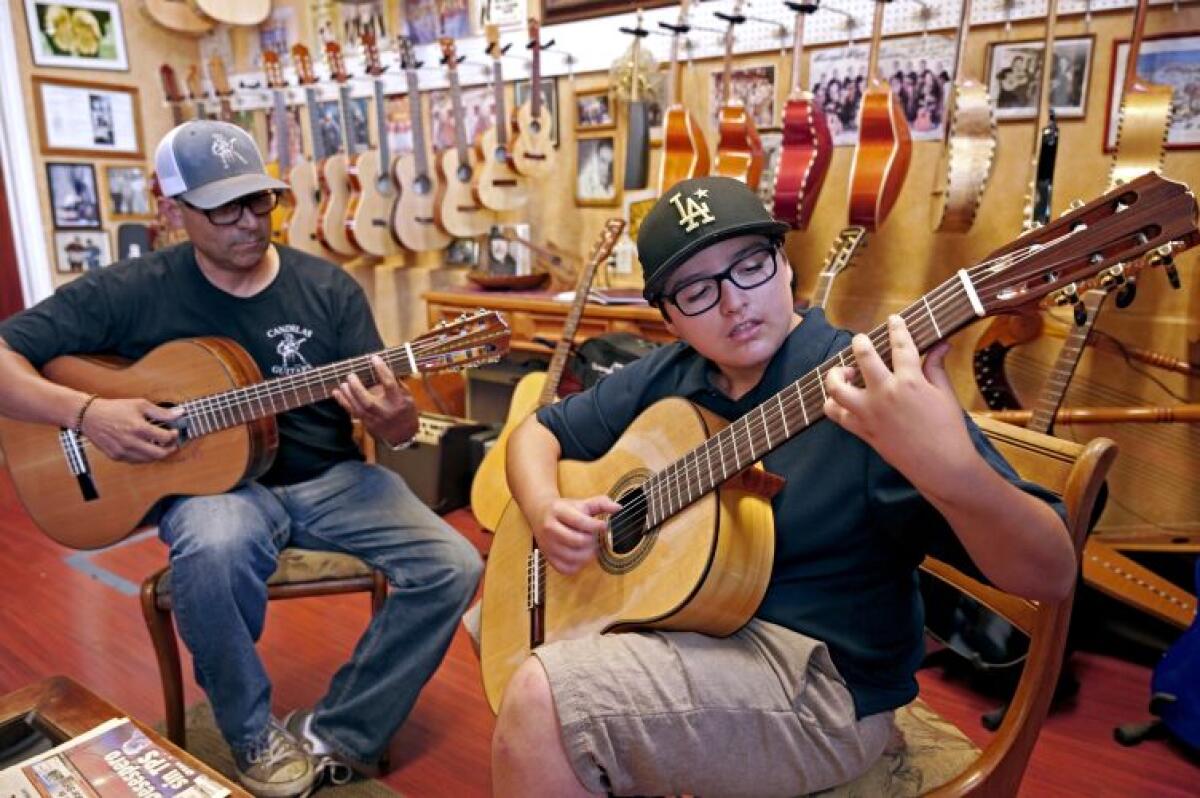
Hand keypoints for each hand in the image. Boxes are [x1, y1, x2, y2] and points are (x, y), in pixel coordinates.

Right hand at [81, 397, 181, 462]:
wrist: (90, 416)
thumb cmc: (114, 409)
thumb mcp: (140, 405)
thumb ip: (161, 412)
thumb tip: (179, 413)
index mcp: (138, 428)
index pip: (165, 438)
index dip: (174, 435)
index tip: (174, 432)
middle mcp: (131, 442)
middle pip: (160, 454)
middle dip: (170, 449)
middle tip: (172, 444)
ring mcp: (123, 451)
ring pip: (148, 460)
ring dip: (158, 454)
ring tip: (160, 445)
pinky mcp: (116, 456)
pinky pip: (136, 461)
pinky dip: (144, 456)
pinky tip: (146, 448)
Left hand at [332, 355, 416, 445]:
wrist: (403, 435)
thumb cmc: (406, 412)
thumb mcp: (408, 397)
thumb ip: (397, 384)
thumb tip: (384, 368)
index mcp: (399, 402)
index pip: (390, 384)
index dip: (382, 370)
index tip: (374, 358)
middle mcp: (386, 411)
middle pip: (369, 401)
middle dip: (357, 388)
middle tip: (351, 375)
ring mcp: (375, 419)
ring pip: (358, 408)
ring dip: (348, 394)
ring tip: (343, 383)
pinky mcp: (367, 423)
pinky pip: (352, 412)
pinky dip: (343, 402)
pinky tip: (336, 392)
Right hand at [532, 495, 621, 574]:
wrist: (539, 513)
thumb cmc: (564, 509)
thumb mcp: (581, 503)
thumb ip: (600, 504)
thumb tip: (618, 508)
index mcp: (558, 511)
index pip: (579, 521)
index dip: (596, 526)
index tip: (604, 526)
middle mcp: (549, 528)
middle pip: (578, 541)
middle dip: (592, 540)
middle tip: (594, 537)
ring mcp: (547, 544)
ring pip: (573, 557)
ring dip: (587, 554)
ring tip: (590, 546)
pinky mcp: (548, 557)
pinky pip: (566, 568)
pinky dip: (578, 565)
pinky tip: (581, 555)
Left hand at [824, 315, 977, 491]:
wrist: (941, 466)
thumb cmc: (948, 430)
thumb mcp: (945, 394)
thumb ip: (936, 367)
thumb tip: (941, 344)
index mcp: (910, 381)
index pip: (900, 345)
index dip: (897, 328)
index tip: (893, 319)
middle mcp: (885, 393)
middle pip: (863, 356)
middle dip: (860, 342)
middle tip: (861, 341)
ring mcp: (870, 413)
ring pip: (837, 388)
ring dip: (836, 375)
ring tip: (844, 372)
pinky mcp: (862, 431)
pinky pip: (836, 415)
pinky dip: (833, 405)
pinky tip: (840, 399)